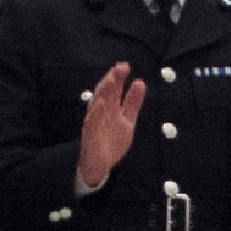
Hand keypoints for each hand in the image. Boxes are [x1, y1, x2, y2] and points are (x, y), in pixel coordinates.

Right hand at [72, 64, 143, 195]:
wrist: (99, 165)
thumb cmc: (111, 140)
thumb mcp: (127, 119)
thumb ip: (132, 103)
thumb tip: (140, 82)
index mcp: (109, 108)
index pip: (112, 89)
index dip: (117, 78)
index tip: (124, 66)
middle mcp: (101, 113)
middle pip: (105, 93)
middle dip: (112, 80)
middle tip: (120, 67)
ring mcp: (94, 123)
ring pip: (98, 104)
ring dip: (104, 92)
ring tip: (111, 80)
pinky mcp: (90, 136)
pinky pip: (92, 123)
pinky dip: (95, 113)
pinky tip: (100, 103)